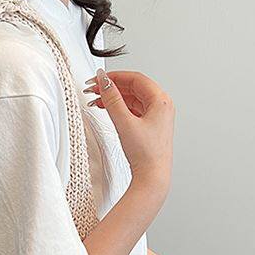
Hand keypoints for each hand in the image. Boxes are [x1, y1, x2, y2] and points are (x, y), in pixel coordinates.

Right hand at [84, 68, 173, 190]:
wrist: (152, 177)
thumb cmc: (146, 154)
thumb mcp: (125, 122)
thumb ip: (112, 99)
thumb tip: (104, 81)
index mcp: (161, 101)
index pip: (136, 79)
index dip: (115, 76)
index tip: (98, 78)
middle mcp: (161, 106)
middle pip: (134, 88)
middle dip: (112, 87)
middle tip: (93, 89)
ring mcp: (156, 117)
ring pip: (132, 99)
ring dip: (114, 98)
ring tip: (96, 100)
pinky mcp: (150, 127)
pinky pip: (133, 110)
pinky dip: (119, 108)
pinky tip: (107, 110)